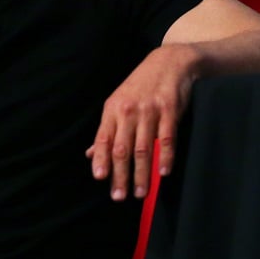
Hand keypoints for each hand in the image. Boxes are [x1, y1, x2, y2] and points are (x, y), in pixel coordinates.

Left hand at [86, 45, 197, 200]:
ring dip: (142, 173)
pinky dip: (165, 156)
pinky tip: (163, 173)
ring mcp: (150, 111)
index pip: (103, 139)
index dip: (100, 159)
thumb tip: (89, 153)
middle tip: (119, 196)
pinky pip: (167, 138)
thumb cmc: (140, 86)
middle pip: (122, 149)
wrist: (169, 62)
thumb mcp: (118, 103)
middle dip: (120, 175)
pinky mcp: (170, 110)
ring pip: (143, 148)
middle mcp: (128, 111)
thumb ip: (106, 130)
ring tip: (140, 192)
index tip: (100, 178)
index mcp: (112, 110)